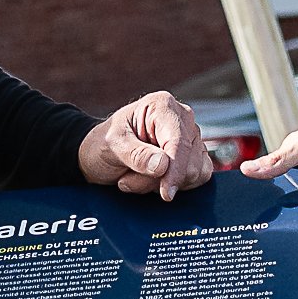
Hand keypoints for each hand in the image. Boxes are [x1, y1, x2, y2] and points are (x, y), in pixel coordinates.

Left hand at [78, 91, 212, 198]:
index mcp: (162, 105)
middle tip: (127, 180)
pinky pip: (198, 179)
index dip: (175, 170)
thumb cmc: (104, 144)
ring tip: (135, 178)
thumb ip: (136, 155)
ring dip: (161, 185)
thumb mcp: (112, 146)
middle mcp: (182, 117)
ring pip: (194, 174)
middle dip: (158, 180)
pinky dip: (175, 186)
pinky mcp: (195, 155)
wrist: (99, 153)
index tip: (165, 193)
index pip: (178, 142)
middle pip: (190, 162)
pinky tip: (151, 182)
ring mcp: (191, 137)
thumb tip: (163, 165)